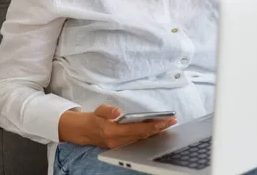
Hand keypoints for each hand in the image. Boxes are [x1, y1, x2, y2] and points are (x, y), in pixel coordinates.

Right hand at [59, 104, 177, 148]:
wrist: (83, 131)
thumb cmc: (94, 118)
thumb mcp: (99, 110)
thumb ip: (108, 111)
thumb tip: (117, 112)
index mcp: (113, 131)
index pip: (138, 129)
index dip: (153, 125)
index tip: (165, 120)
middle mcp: (118, 141)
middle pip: (143, 135)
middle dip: (159, 128)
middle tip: (173, 121)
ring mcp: (120, 145)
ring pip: (142, 139)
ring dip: (156, 132)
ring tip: (169, 124)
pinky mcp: (122, 146)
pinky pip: (138, 140)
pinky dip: (149, 135)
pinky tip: (158, 130)